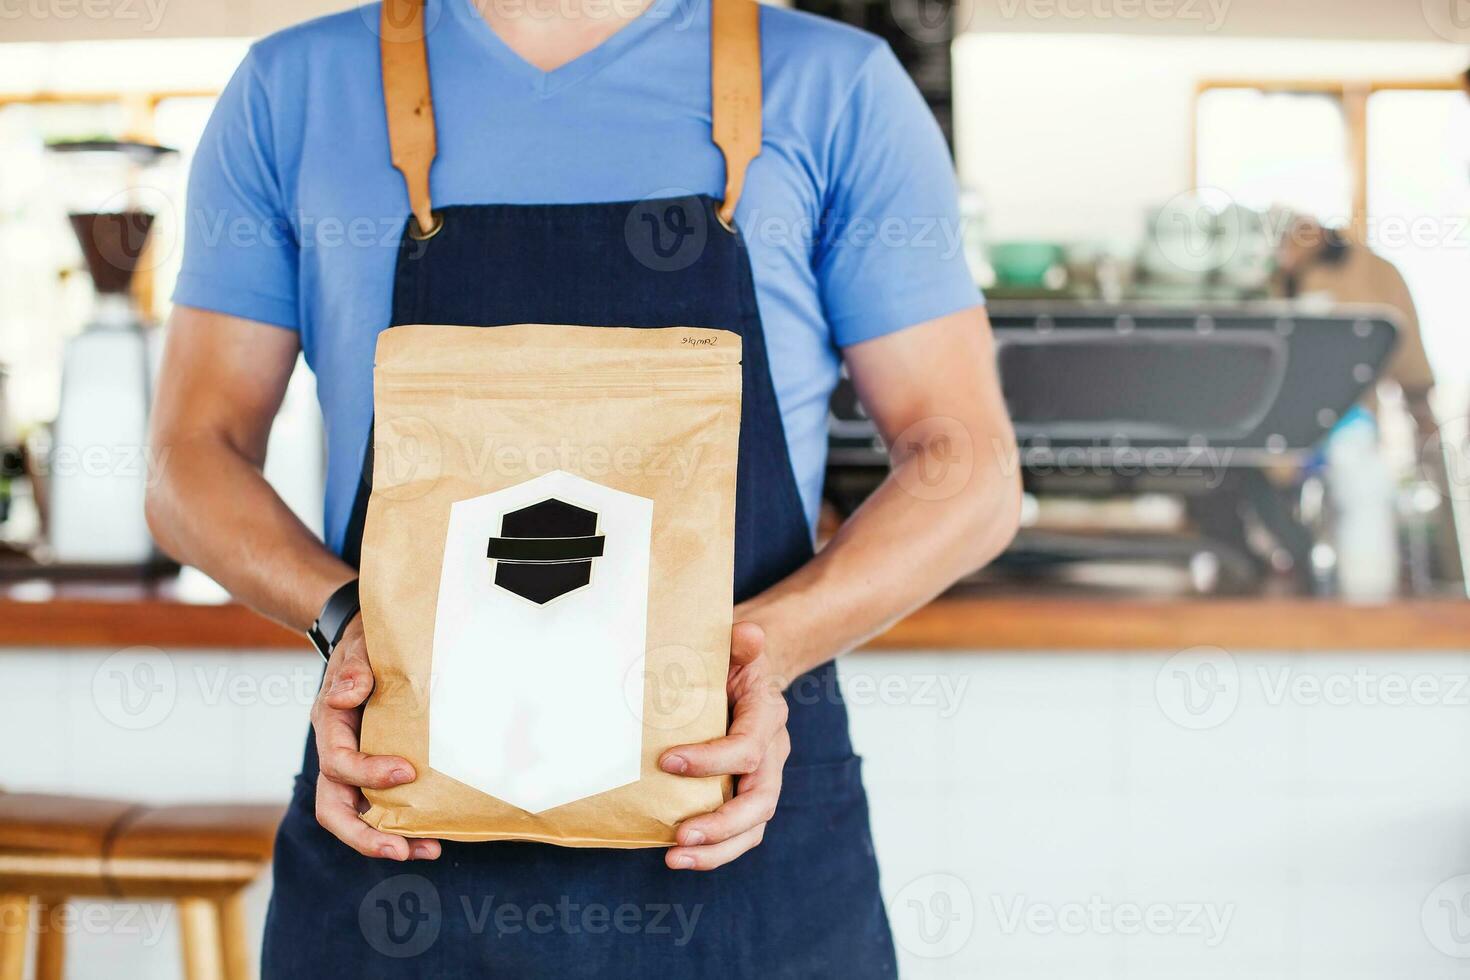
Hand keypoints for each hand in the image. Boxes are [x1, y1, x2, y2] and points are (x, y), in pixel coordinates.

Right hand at [311, 616, 441, 860]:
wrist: (371, 647)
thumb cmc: (366, 647)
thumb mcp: (359, 648)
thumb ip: (354, 669)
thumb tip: (349, 693)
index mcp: (330, 727)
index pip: (337, 763)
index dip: (367, 773)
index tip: (408, 772)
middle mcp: (337, 755)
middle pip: (334, 809)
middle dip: (364, 835)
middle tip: (400, 849)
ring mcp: (355, 769)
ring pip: (358, 817)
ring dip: (389, 839)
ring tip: (429, 849)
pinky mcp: (376, 774)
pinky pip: (383, 807)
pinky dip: (404, 824)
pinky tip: (435, 834)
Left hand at [659, 621, 789, 870]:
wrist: (746, 674)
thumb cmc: (733, 660)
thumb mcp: (737, 644)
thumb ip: (742, 641)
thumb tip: (747, 632)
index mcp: (768, 716)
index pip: (747, 747)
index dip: (711, 760)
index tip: (666, 760)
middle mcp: (772, 752)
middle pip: (761, 800)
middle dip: (722, 823)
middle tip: (680, 834)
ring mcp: (763, 778)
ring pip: (754, 826)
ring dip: (717, 849)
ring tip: (675, 858)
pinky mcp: (746, 794)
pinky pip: (740, 833)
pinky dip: (714, 851)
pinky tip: (678, 856)